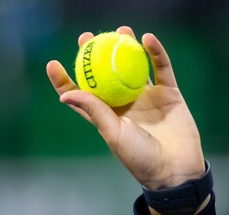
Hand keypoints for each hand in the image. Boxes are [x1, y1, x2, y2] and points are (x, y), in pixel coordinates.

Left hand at [46, 26, 205, 190]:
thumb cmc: (140, 158)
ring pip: (134, 66)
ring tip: (121, 30)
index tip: (53, 63)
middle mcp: (124, 103)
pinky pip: (161, 68)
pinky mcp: (169, 94)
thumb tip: (65, 94)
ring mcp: (147, 97)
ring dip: (126, 47)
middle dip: (95, 55)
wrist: (175, 169)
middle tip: (87, 37)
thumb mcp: (113, 133)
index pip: (81, 94)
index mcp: (106, 116)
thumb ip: (94, 110)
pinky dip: (155, 52)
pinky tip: (147, 38)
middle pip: (106, 74)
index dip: (66, 79)